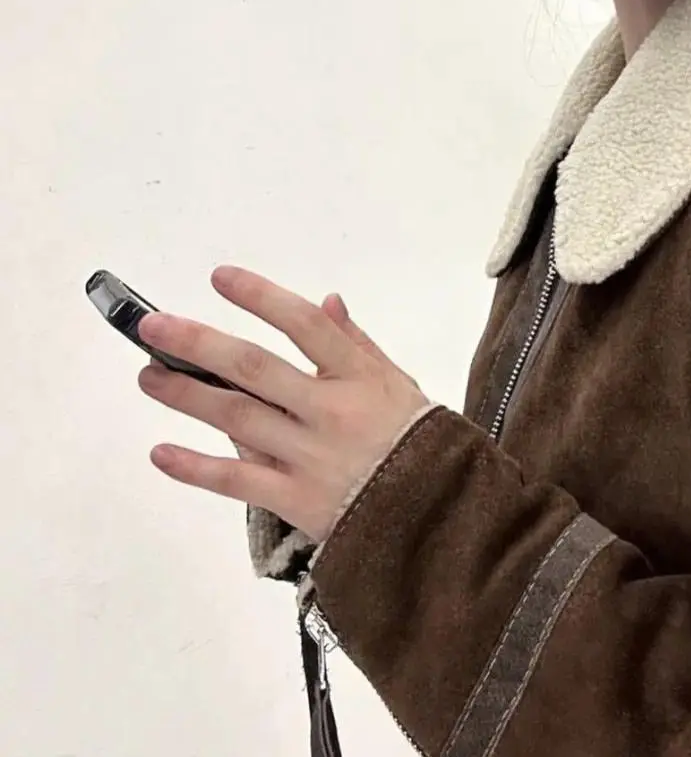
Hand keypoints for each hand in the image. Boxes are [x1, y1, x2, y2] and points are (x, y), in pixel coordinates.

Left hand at [135, 266, 430, 543]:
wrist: (440, 516)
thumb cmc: (417, 442)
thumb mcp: (398, 383)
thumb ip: (358, 344)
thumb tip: (326, 301)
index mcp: (359, 377)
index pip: (304, 325)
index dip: (261, 298)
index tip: (220, 277)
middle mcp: (330, 412)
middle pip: (254, 369)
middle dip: (198, 343)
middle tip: (154, 327)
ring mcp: (309, 457)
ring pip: (236, 419)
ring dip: (186, 395)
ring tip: (149, 376)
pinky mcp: (295, 501)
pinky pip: (237, 481)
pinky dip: (196, 468)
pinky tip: (161, 452)